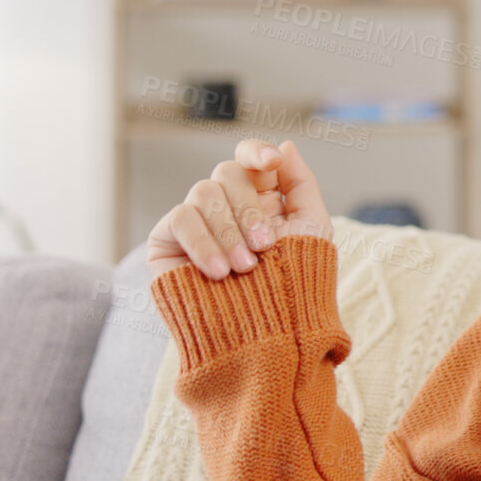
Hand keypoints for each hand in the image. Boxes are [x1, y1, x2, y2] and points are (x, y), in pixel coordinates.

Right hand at [146, 139, 331, 279]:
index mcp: (259, 198)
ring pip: (204, 192)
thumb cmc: (293, 286)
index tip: (271, 163)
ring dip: (229, 231)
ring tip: (244, 268)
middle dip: (249, 208)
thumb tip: (283, 145)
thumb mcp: (312, 231)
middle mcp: (225, 205)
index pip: (248, 158)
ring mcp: (196, 221)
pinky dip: (203, 243)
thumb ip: (300, 184)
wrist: (261, 334)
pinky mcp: (168, 241)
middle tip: (265, 246)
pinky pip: (181, 218)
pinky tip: (217, 272)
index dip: (256, 151)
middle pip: (228, 172)